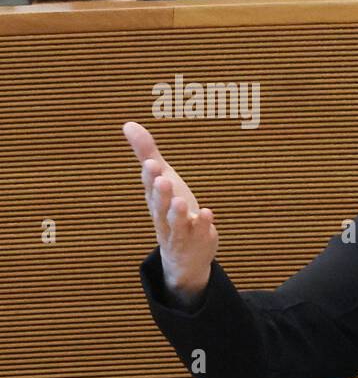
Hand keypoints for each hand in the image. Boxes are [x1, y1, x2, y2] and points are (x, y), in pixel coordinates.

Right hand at [122, 121, 218, 305]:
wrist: (185, 253)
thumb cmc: (171, 209)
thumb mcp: (162, 180)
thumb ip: (147, 153)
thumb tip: (128, 124)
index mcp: (154, 200)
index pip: (149, 187)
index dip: (150, 176)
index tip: (151, 163)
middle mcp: (164, 216)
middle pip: (160, 206)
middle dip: (160, 194)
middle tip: (162, 180)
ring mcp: (181, 232)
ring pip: (176, 224)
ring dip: (177, 213)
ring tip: (181, 201)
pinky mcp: (198, 240)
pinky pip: (200, 233)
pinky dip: (203, 225)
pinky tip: (208, 213)